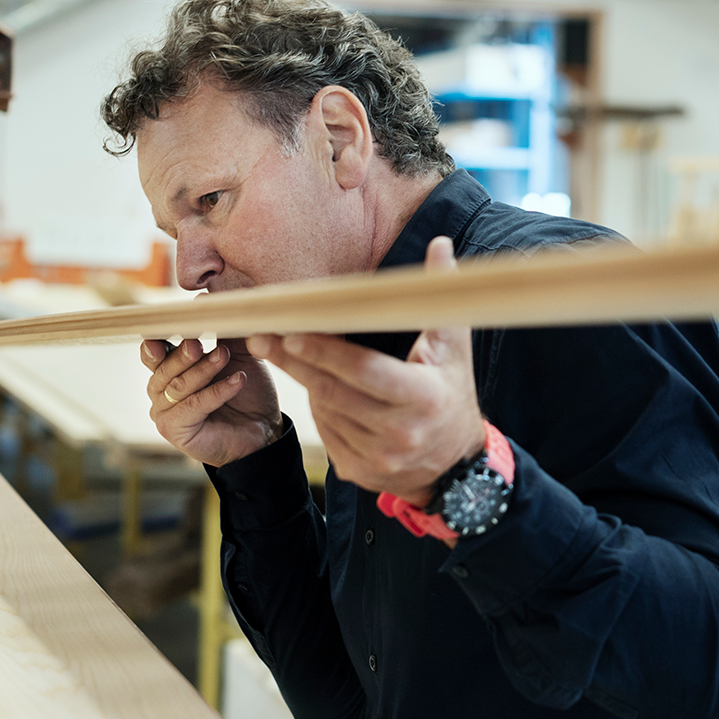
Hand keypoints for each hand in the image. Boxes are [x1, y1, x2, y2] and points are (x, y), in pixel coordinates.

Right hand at [142, 335, 282, 465]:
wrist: (263, 429)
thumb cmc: (246, 391)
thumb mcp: (236, 356)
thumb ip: (221, 331)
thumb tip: (206, 298)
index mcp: (168, 369)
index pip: (154, 350)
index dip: (158, 338)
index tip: (172, 324)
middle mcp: (160, 390)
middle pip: (164, 368)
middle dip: (183, 354)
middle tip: (199, 343)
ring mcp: (164, 412)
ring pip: (178, 386)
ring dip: (203, 370)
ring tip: (224, 356)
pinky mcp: (174, 430)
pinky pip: (194, 406)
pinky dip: (216, 392)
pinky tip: (238, 381)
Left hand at [247, 236, 483, 504]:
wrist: (455, 460)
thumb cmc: (451, 390)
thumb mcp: (454, 347)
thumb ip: (440, 298)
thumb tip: (440, 245)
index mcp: (423, 397)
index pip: (364, 371)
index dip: (326, 352)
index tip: (292, 333)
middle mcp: (401, 434)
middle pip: (333, 392)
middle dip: (295, 362)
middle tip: (263, 337)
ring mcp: (379, 459)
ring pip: (325, 412)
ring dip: (309, 383)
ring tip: (297, 358)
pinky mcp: (360, 473)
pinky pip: (327, 436)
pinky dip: (320, 411)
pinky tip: (321, 392)